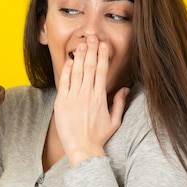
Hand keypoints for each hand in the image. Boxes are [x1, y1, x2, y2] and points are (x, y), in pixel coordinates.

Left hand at [54, 36, 129, 166]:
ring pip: (76, 72)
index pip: (101, 71)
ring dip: (79, 56)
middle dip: (91, 50)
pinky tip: (69, 61)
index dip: (102, 56)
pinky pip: (64, 83)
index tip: (103, 44)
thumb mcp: (114, 121)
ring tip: (81, 44)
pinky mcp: (61, 103)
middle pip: (89, 67)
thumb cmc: (98, 137)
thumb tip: (125, 88)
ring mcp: (73, 98)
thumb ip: (119, 102)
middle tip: (92, 37)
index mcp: (100, 97)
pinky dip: (66, 71)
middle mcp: (87, 95)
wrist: (82, 149)